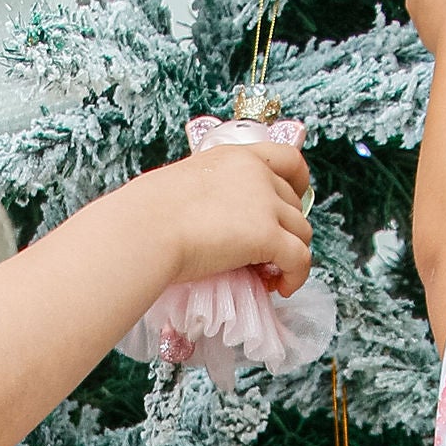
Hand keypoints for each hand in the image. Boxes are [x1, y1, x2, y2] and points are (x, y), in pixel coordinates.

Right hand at [122, 137, 312, 296]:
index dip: (299, 184)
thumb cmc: (148, 215)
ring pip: (302, 233)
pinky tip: (281, 288)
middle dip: (286, 231)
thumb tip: (213, 222)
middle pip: (294, 204)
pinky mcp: (268, 236)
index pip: (289, 159)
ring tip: (269, 276)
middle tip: (266, 256)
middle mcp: (257, 174)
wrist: (144, 230)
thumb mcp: (185, 186)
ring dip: (291, 256)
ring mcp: (265, 204)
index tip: (293, 204)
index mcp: (236, 157)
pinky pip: (300, 259)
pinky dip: (296, 276)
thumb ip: (211, 194)